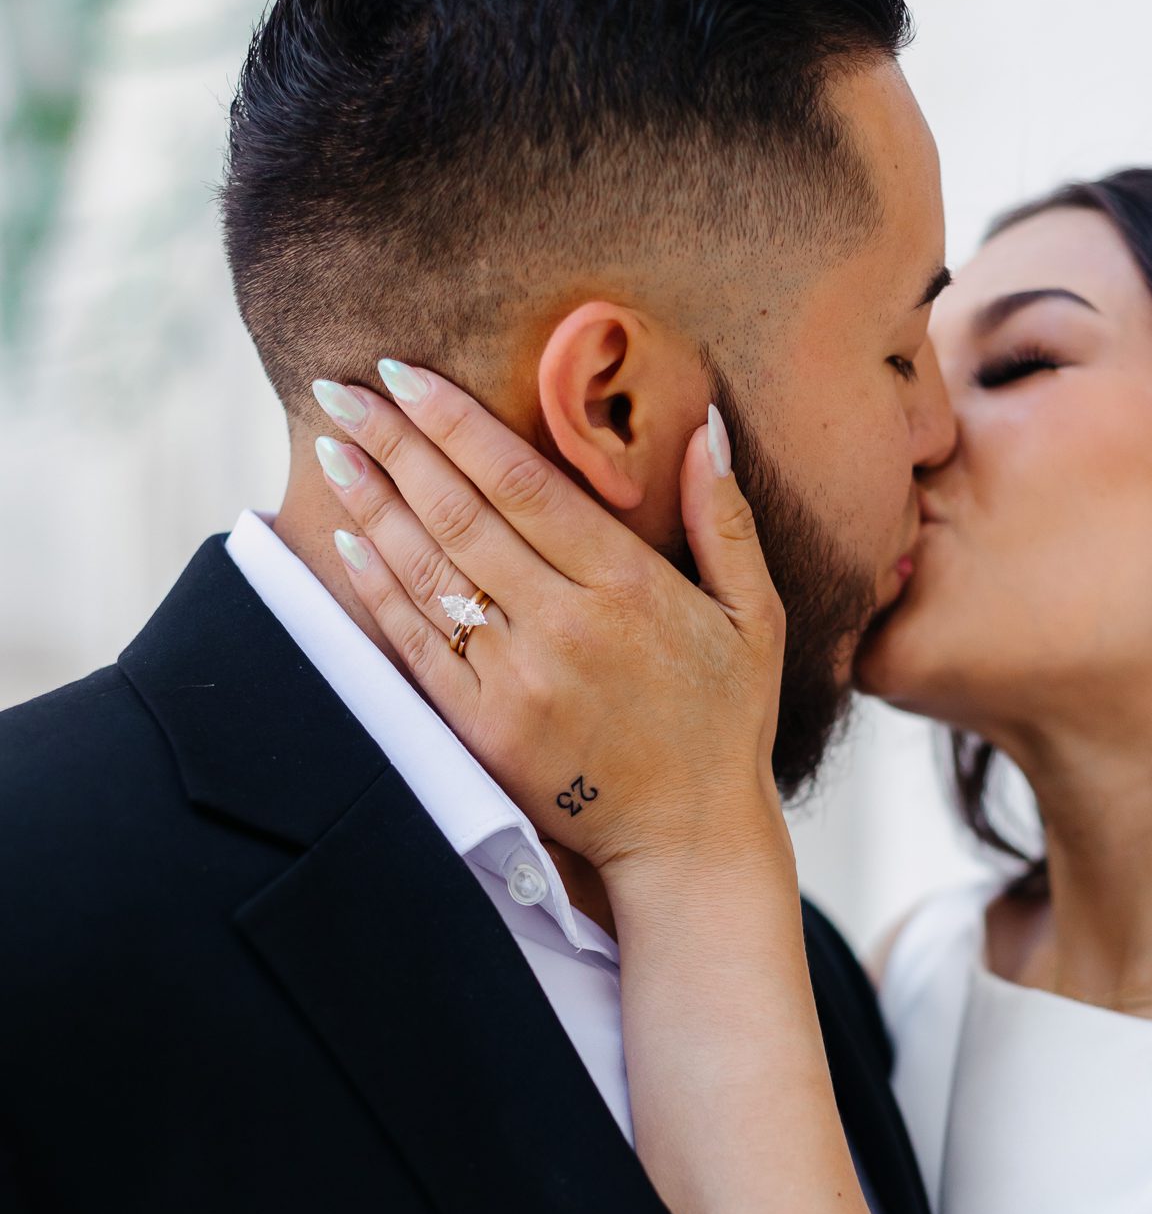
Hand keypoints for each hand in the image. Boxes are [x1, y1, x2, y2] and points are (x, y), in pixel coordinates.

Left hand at [311, 362, 788, 884]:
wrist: (690, 838)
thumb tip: (708, 429)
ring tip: (333, 448)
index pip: (521, 483)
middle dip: (394, 444)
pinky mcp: (484, 727)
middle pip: (460, 514)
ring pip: (429, 572)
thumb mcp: (757, 617)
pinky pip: (418, 645)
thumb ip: (727, 521)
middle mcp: (565, 623)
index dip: (455, 424)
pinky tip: (348, 539)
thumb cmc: (726, 722)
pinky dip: (378, 588)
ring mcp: (517, 677)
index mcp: (628, 583)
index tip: (406, 376)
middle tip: (341, 391)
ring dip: (373, 504)